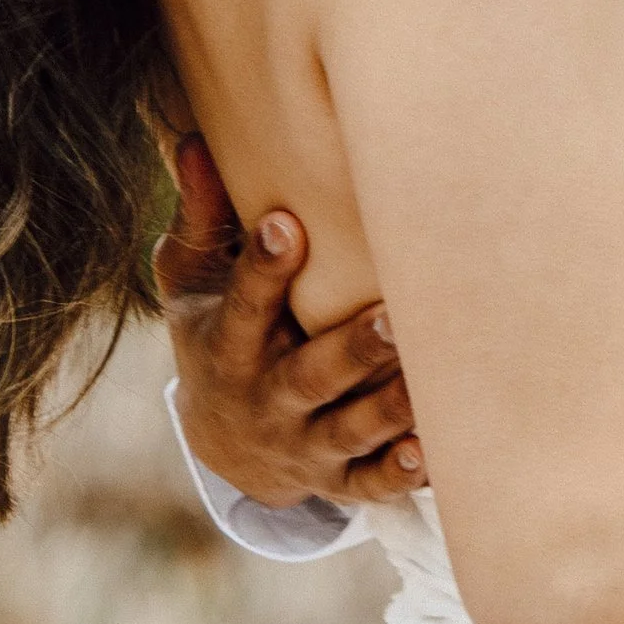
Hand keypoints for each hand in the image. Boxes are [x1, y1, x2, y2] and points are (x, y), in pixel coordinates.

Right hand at [153, 131, 425, 508]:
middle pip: (310, 378)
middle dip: (351, 351)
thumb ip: (200, 219)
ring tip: (429, 379)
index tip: (285, 221)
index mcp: (228, 347)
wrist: (222, 444)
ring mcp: (305, 443)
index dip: (260, 266)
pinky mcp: (338, 477)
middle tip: (392, 316)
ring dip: (390, 410)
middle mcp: (267, 399)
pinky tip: (432, 452)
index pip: (243, 305)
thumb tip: (193, 139)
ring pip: (351, 430)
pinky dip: (399, 473)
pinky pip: (370, 483)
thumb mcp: (191, 281)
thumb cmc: (214, 333)